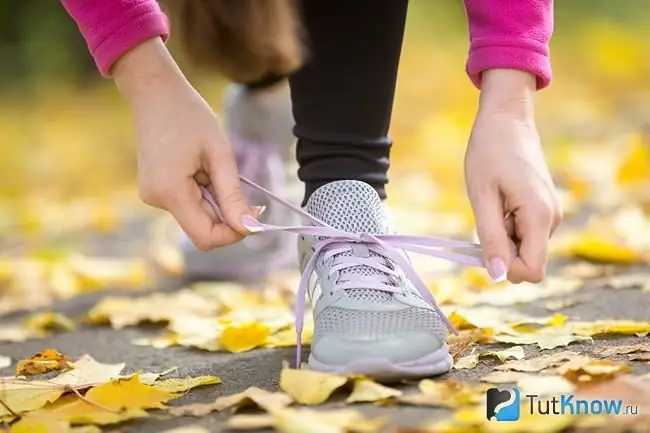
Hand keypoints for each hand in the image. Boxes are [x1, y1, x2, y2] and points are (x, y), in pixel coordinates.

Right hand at [113, 39, 260, 249]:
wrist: (154, 91)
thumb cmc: (189, 116)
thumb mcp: (219, 154)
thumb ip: (233, 195)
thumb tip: (249, 228)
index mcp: (171, 192)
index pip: (205, 238)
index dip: (233, 233)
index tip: (253, 215)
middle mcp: (156, 200)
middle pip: (202, 228)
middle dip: (227, 214)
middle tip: (242, 185)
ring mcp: (152, 195)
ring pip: (196, 216)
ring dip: (215, 200)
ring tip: (213, 166)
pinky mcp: (155, 189)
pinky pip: (187, 203)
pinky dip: (203, 192)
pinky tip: (202, 167)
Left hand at [465, 70, 561, 283]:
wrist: (506, 119)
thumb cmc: (489, 153)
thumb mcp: (482, 197)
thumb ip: (491, 238)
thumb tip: (497, 275)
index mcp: (539, 216)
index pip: (533, 270)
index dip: (507, 269)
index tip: (484, 245)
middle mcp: (552, 218)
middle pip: (528, 260)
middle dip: (502, 250)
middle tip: (486, 217)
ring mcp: (550, 213)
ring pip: (524, 247)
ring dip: (503, 236)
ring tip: (493, 203)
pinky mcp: (544, 208)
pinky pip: (525, 232)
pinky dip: (508, 225)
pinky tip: (500, 200)